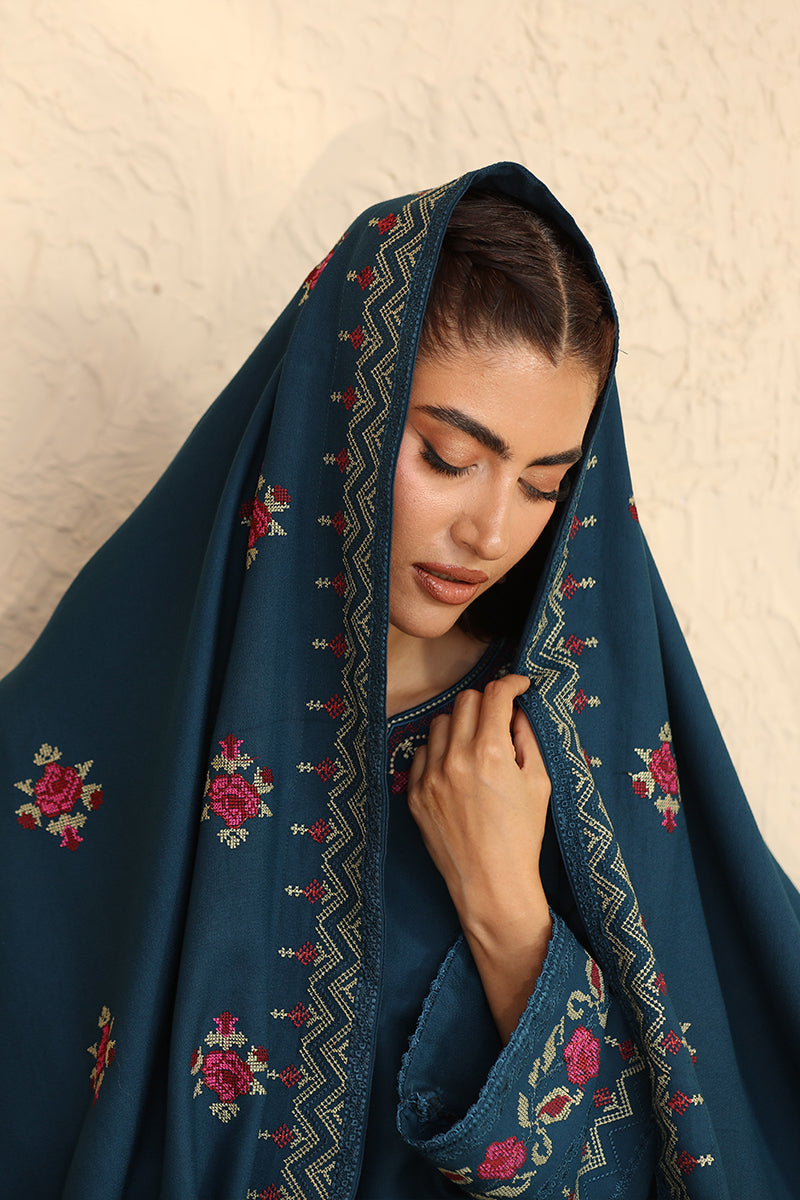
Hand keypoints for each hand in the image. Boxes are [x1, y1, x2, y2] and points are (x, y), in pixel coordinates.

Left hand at [407, 674, 552, 1041]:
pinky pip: (422, 752)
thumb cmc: (523, 835)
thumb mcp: (539, 782)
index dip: (512, 683)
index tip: (520, 686)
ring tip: (479, 746)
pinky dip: (441, 751)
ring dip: (462, 725)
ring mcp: (429, 776)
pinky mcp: (413, 792)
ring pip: (442, 723)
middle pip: (466, 701)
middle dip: (488, 703)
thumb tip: (519, 707)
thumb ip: (528, 736)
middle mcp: (454, 758)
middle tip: (501, 718)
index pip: (495, 694)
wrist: (491, 884)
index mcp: (489, 753)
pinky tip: (457, 769)